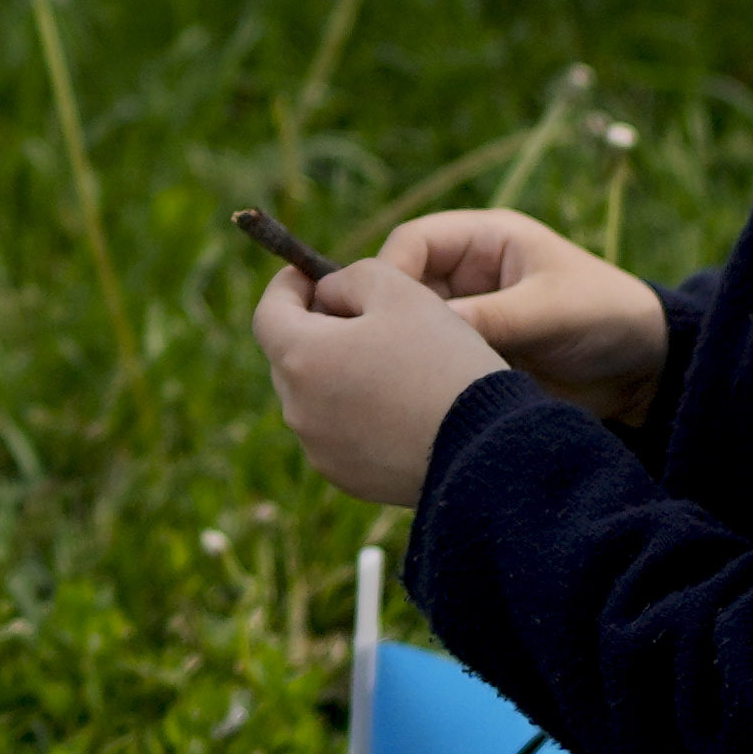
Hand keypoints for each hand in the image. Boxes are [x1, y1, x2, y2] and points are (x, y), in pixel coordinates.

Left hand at [245, 253, 500, 509]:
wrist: (484, 447)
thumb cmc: (442, 360)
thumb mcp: (400, 290)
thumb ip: (352, 277)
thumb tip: (327, 296)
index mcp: (302, 357)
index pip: (268, 313)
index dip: (287, 287)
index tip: (311, 276)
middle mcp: (297, 409)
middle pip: (290, 356)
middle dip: (316, 329)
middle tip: (360, 315)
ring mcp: (319, 449)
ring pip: (314, 396)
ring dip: (336, 373)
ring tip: (388, 363)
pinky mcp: (345, 477)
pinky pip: (336, 433)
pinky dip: (354, 413)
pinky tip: (398, 406)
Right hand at [375, 210, 674, 422]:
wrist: (645, 372)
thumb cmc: (608, 317)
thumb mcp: (550, 311)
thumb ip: (488, 317)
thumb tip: (418, 330)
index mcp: (486, 240)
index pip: (413, 242)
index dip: (390, 272)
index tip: (385, 313)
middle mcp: (468, 275)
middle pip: (401, 286)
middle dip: (390, 316)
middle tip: (384, 355)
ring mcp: (469, 316)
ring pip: (411, 327)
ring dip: (407, 351)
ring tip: (405, 381)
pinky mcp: (474, 355)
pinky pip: (433, 361)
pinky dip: (425, 377)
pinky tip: (422, 397)